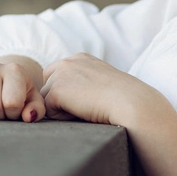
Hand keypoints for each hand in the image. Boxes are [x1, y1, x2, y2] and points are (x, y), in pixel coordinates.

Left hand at [41, 53, 155, 125]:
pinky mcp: (56, 90)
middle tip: (86, 104)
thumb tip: (72, 96)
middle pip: (48, 86)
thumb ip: (84, 81)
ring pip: (47, 99)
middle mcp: (68, 62)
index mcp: (80, 58)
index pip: (58, 76)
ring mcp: (60, 75)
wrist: (129, 102)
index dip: (68, 92)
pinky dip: (63, 117)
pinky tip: (83, 112)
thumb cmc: (123, 98)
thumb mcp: (102, 81)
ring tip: (86, 108)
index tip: (88, 98)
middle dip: (60, 99)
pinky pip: (49, 111)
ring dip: (62, 109)